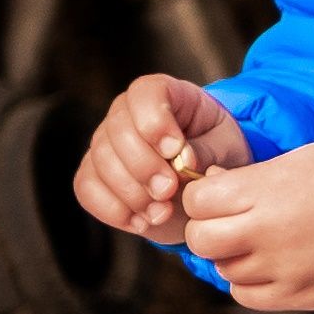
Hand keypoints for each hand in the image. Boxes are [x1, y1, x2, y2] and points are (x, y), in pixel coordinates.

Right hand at [82, 74, 249, 242]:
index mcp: (164, 94)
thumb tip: (183, 160)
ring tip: (163, 211)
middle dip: (143, 166)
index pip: (145, 93)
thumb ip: (208, 150)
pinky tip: (143, 221)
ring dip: (132, 193)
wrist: (203, 191)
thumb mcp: (226, 149)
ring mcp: (104, 144)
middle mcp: (126, 113)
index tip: (175, 151)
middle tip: (169, 190)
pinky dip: (114, 210)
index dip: (155, 122)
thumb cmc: (217, 157)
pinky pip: (87, 189)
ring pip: (100, 161)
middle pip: (117, 130)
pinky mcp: (93, 175)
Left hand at [177, 143, 313, 311]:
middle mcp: (268, 231)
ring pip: (222, 268)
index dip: (204, 195)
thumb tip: (214, 186)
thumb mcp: (307, 157)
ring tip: (262, 239)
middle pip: (200, 239)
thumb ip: (256, 174)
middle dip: (207, 227)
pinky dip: (248, 280)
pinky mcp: (295, 297)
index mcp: (269, 189)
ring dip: (232, 254)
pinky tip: (270, 264)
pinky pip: (245, 294)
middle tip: (230, 220)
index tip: (220, 192)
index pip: (198, 200)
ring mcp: (281, 269)